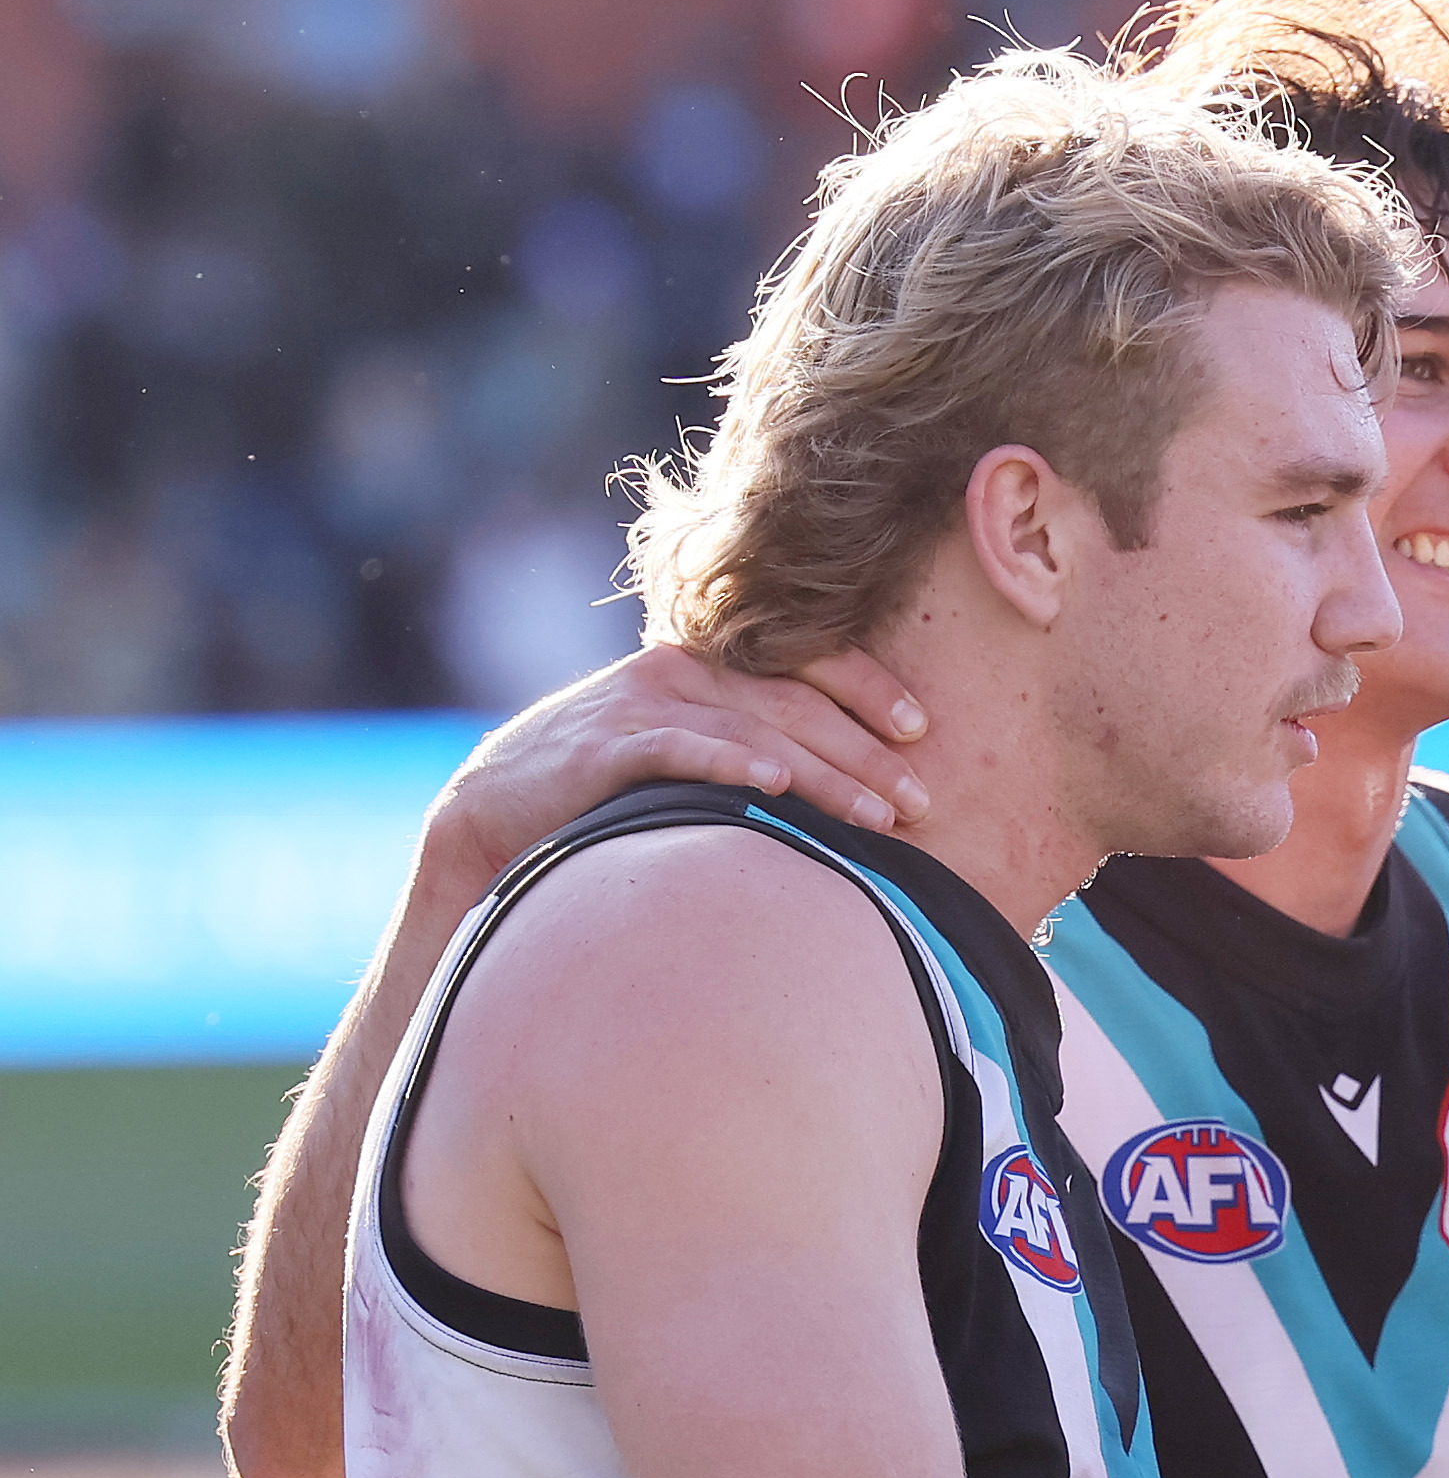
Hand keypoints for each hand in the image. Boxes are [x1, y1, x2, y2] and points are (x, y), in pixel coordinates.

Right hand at [422, 641, 931, 902]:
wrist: (496, 811)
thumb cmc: (610, 793)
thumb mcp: (687, 754)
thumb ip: (751, 748)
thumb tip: (845, 791)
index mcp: (710, 664)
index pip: (806, 661)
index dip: (869, 689)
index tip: (923, 731)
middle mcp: (681, 671)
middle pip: (796, 704)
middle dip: (866, 754)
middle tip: (923, 801)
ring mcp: (642, 706)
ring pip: (754, 730)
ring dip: (824, 774)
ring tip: (878, 815)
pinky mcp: (605, 747)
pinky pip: (680, 749)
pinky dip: (729, 763)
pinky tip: (774, 784)